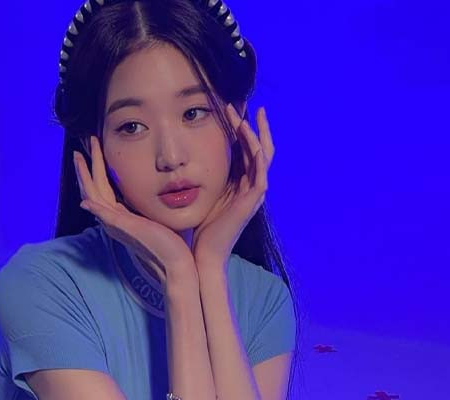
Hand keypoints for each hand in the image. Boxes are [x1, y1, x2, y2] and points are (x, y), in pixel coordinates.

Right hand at [74, 135, 196, 284]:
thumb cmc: (172, 242)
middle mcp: (114, 221)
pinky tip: (85, 199)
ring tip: (79, 157)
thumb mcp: (158, 216)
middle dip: (85, 169)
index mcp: (121, 217)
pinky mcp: (123, 228)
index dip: (97, 171)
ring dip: (85, 176)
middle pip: (92, 190)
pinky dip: (93, 206)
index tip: (95, 152)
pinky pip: (103, 214)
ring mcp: (116, 225)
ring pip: (92, 196)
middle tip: (79, 149)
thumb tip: (160, 191)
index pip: (102, 190)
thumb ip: (150, 206)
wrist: (176, 262)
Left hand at [191, 104, 274, 269]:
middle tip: (241, 103)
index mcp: (240, 183)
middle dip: (251, 124)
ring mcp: (254, 193)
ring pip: (262, 155)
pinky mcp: (252, 200)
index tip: (231, 108)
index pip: (247, 149)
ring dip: (253, 133)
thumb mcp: (203, 194)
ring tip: (244, 113)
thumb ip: (203, 176)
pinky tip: (249, 136)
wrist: (204, 253)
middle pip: (259, 147)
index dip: (242, 129)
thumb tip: (187, 158)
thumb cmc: (200, 227)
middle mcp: (251, 185)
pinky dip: (257, 152)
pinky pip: (260, 171)